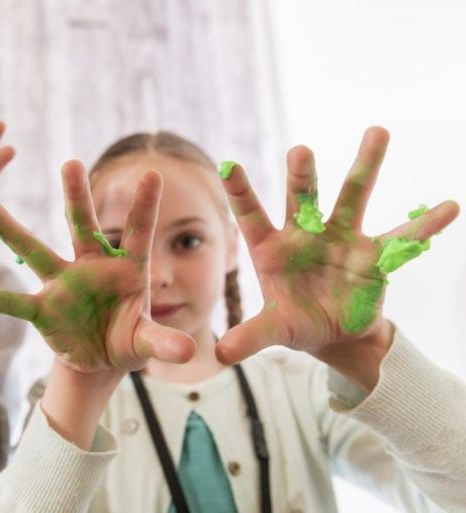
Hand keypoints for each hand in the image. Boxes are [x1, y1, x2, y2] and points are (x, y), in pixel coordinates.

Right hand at [0, 161, 194, 373]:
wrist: (101, 359)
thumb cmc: (129, 339)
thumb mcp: (147, 342)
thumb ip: (164, 342)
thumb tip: (189, 352)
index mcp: (126, 268)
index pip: (137, 232)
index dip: (144, 206)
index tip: (153, 172)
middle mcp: (91, 267)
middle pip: (83, 227)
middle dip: (77, 197)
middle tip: (71, 163)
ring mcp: (63, 285)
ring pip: (37, 253)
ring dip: (13, 230)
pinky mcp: (43, 309)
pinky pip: (15, 302)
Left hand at [216, 127, 459, 387]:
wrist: (333, 331)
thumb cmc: (294, 322)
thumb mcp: (273, 330)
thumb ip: (251, 336)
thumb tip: (222, 354)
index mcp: (271, 249)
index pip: (251, 216)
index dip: (240, 192)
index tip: (228, 163)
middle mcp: (305, 235)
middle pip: (303, 200)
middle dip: (302, 177)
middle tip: (299, 150)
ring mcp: (340, 239)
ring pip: (352, 198)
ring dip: (364, 166)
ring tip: (377, 131)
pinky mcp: (372, 255)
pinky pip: (401, 239)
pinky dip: (424, 226)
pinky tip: (449, 207)